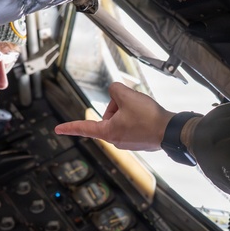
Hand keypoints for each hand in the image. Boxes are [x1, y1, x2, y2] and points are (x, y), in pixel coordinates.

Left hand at [54, 82, 173, 150]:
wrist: (171, 131)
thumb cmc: (149, 118)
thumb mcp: (126, 96)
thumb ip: (114, 89)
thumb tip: (115, 91)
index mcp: (109, 132)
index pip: (84, 127)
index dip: (70, 126)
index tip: (58, 129)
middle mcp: (117, 140)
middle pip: (109, 115)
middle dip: (118, 105)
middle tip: (132, 103)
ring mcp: (129, 141)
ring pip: (123, 117)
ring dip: (130, 110)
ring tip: (143, 111)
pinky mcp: (140, 140)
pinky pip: (134, 123)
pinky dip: (139, 116)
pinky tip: (148, 116)